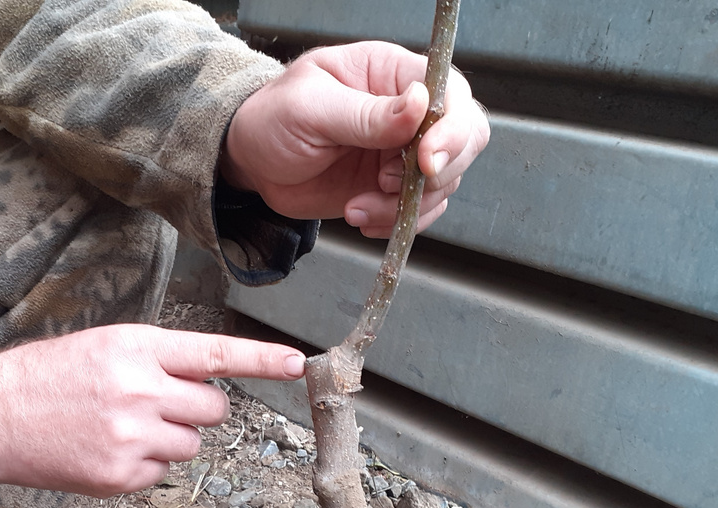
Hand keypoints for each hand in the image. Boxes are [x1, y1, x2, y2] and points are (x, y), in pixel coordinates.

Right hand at [0, 325, 304, 496]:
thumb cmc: (46, 378)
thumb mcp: (103, 347)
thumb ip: (157, 361)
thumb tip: (203, 386)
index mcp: (136, 347)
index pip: (215, 353)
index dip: (262, 361)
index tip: (298, 365)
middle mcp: (140, 389)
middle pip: (213, 409)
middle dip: (193, 410)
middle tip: (152, 406)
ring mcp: (131, 436)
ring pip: (191, 445)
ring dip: (168, 440)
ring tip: (119, 428)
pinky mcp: (119, 476)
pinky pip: (160, 474)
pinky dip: (141, 467)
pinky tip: (103, 452)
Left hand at [222, 41, 489, 238]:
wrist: (252, 161)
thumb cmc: (272, 117)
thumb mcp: (310, 108)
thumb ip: (365, 113)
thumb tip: (420, 104)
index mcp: (392, 74)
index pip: (451, 93)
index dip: (452, 128)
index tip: (425, 160)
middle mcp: (408, 113)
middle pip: (464, 139)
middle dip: (436, 174)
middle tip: (387, 186)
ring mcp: (402, 153)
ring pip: (443, 183)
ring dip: (405, 205)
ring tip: (357, 206)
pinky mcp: (391, 188)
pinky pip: (418, 210)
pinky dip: (395, 222)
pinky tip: (359, 216)